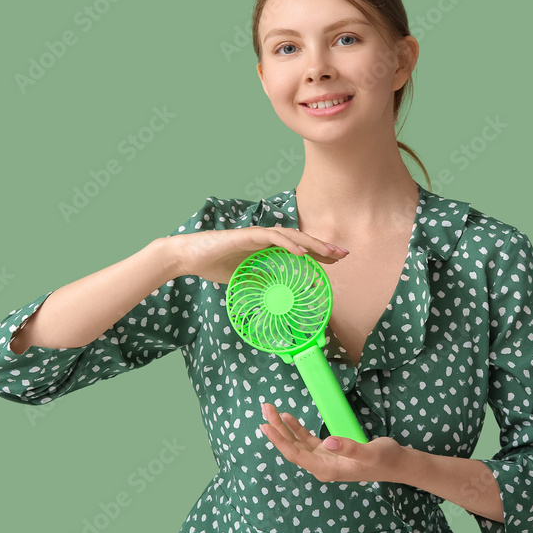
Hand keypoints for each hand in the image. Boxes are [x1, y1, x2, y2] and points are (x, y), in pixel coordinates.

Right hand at [166, 226, 348, 283]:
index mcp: (267, 248)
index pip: (298, 249)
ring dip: (312, 243)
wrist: (189, 257)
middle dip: (323, 246)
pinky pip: (272, 238)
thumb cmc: (213, 266)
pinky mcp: (247, 235)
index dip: (318, 253)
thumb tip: (275, 296)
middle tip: (343, 254)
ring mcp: (257, 235)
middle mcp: (266, 239)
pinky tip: (302, 253)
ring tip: (330, 252)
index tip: (335, 261)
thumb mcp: (244, 280)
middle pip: (301, 240)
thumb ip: (260, 283)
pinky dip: (289, 245)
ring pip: (291, 236)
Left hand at [259, 401, 405, 483]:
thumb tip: (327, 442)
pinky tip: (288, 418)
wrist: (396, 463)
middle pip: (292, 448)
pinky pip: (307, 440)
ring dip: (283, 427)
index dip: (280, 441)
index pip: (296, 455)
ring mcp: (324, 458)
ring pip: (297, 443)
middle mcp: (321, 465)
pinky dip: (296, 429)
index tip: (266, 426)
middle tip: (265, 408)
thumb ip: (349, 447)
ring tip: (271, 410)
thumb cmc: (384, 458)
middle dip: (277, 429)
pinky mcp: (329, 450)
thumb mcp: (369, 452)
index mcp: (327, 469)